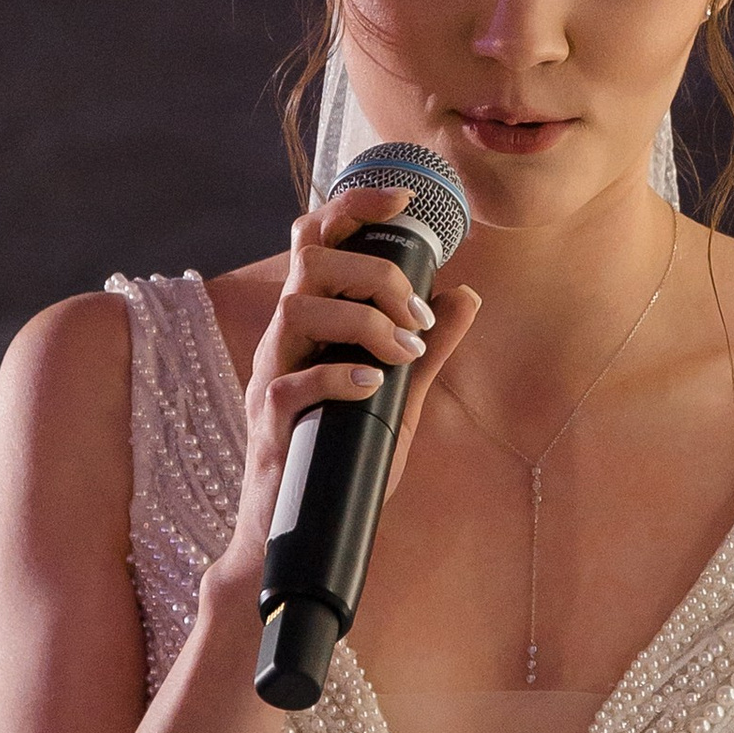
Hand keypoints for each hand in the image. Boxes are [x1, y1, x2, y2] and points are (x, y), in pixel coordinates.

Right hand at [224, 189, 480, 574]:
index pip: (317, 240)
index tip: (403, 199)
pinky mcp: (269, 423)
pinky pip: (292, 383)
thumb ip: (429, 349)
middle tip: (414, 315)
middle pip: (308, 260)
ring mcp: (271, 377)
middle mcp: (284, 339)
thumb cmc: (341, 457)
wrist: (291, 533)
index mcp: (310, 323)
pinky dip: (337, 375)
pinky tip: (373, 384)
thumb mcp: (398, 398)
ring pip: (297, 309)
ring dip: (361, 321)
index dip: (354, 206)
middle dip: (373, 273)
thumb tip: (465, 295)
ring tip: (401, 353)